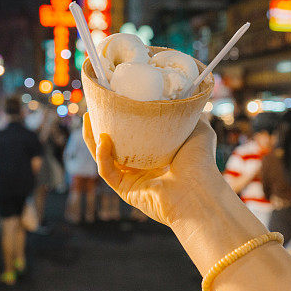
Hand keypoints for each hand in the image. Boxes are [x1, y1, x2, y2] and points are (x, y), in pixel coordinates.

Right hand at [82, 112, 220, 226]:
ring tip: (88, 119)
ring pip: (105, 158)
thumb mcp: (198, 128)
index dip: (123, 120)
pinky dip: (102, 156)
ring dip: (93, 139)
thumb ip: (187, 115)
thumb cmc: (201, 161)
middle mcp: (144, 168)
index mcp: (159, 155)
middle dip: (101, 127)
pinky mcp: (126, 191)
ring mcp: (133, 180)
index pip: (135, 136)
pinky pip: (107, 172)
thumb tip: (182, 99)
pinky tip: (102, 140)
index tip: (116, 102)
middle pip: (115, 145)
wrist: (199, 189)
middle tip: (95, 108)